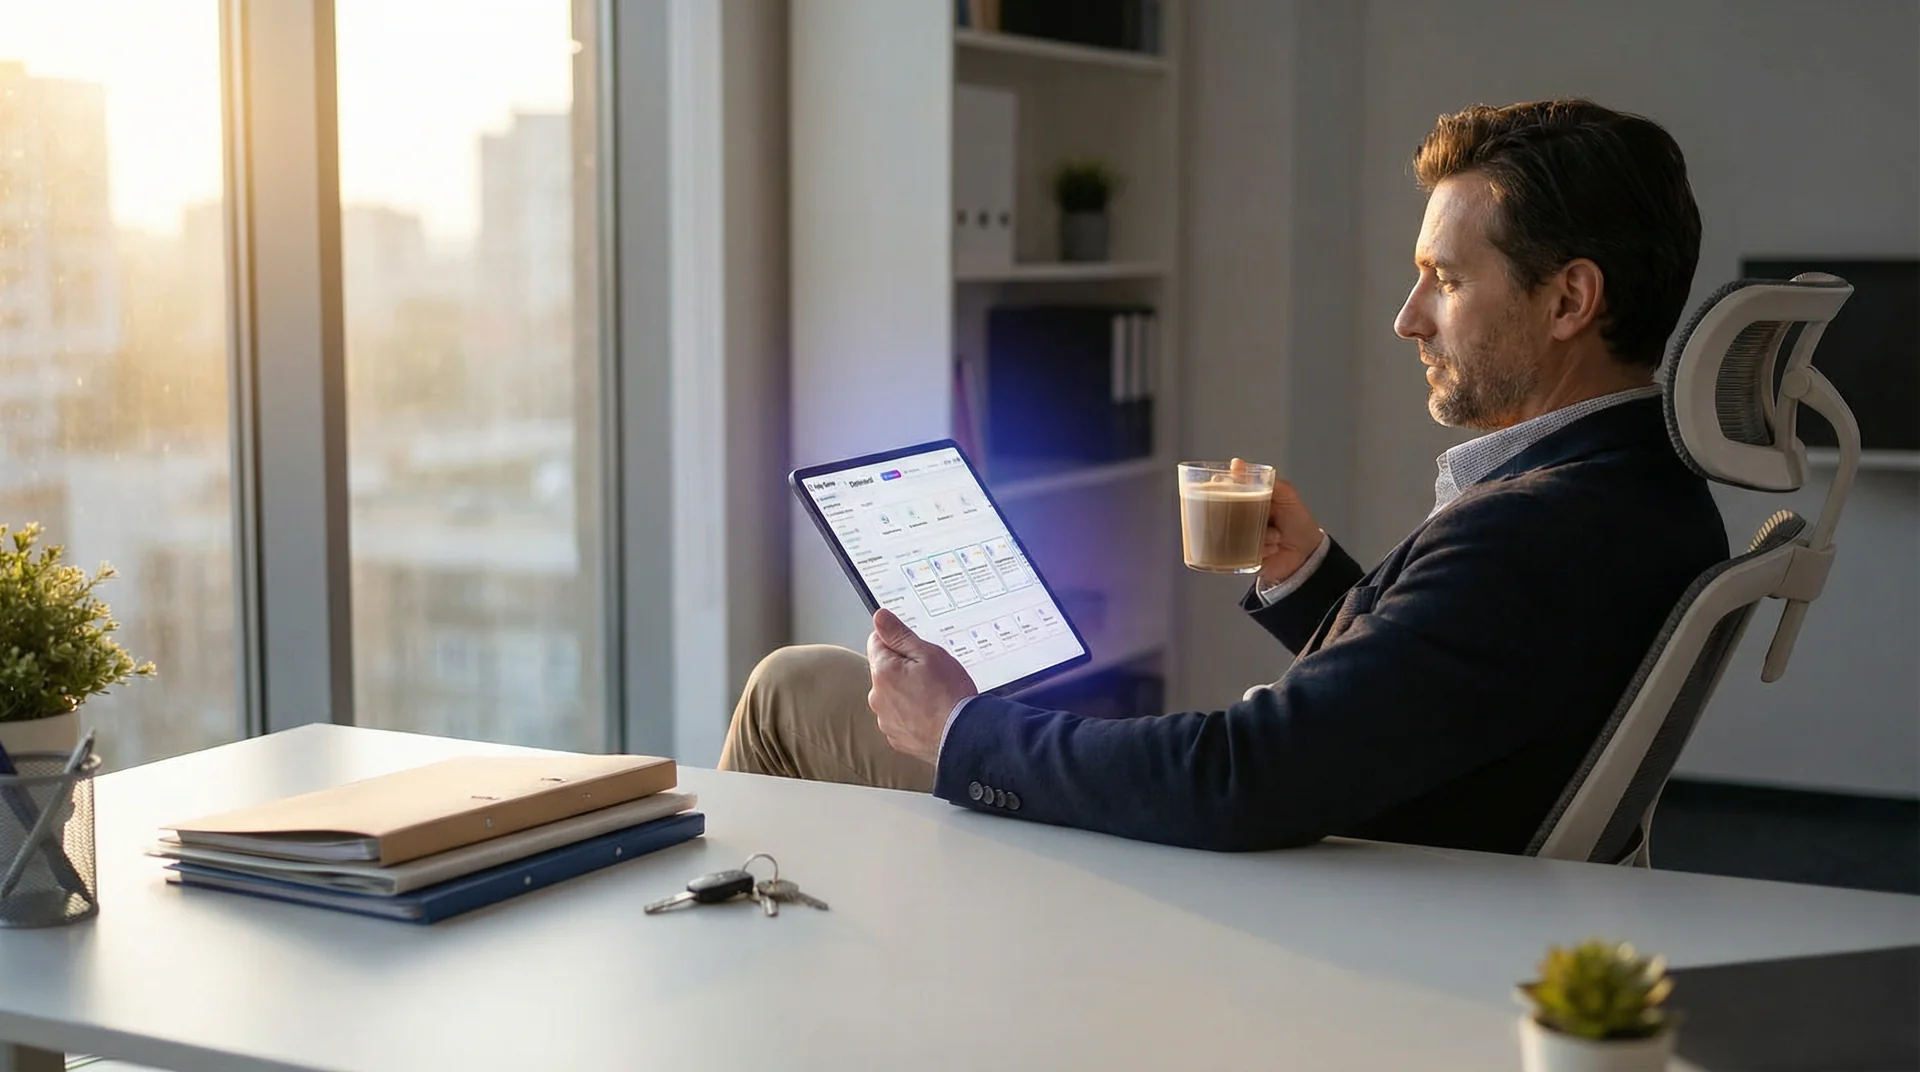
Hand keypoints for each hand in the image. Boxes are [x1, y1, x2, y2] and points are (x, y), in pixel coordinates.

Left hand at [866, 608, 978, 764]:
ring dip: (907, 693)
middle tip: (931, 674)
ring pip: (892, 695)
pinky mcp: (896, 737)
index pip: (876, 642)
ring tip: (934, 697)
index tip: (916, 650)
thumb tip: (879, 617)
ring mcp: (885, 720)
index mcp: (883, 671)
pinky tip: (932, 714)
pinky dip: (912, 714)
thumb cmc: (949, 695)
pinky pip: (900, 718)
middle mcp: (877, 697)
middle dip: (903, 668)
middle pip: (885, 670)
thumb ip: (900, 635)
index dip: (898, 641)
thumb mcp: (929, 654)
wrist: (962, 737)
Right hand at [1229, 457, 1319, 587]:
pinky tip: (1274, 548)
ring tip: (1277, 536)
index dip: (1215, 487)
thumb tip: (1236, 464)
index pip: (1222, 491)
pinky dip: (1262, 548)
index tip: (1218, 484)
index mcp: (1246, 501)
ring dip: (1261, 534)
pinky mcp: (1240, 557)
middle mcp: (1238, 519)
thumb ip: (1266, 480)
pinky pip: (1241, 552)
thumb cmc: (1297, 521)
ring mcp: (1238, 539)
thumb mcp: (1287, 495)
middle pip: (1220, 512)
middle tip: (1260, 517)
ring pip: (1234, 534)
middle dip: (1237, 513)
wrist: (1307, 552)